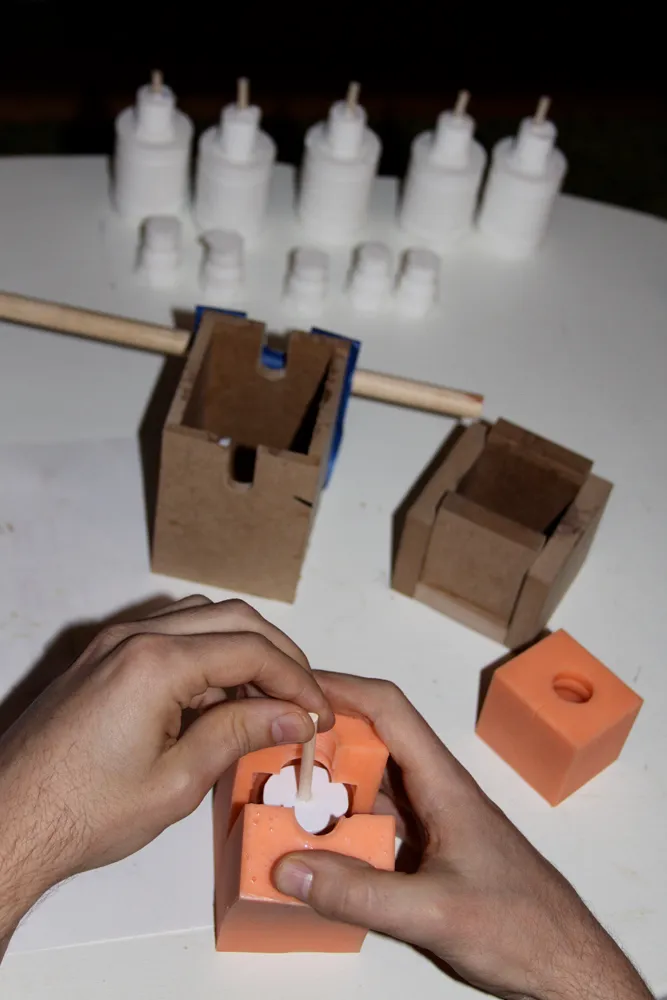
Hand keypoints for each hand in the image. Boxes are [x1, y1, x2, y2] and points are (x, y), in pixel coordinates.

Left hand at [0, 596, 331, 953]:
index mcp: (156, 663)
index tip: (318, 713)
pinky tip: (218, 700)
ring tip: (266, 700)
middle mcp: (135, 637)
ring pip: (203, 618)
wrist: (10, 822)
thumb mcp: (177, 782)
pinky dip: (208, 655)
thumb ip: (239, 735)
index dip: (296, 680)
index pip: (251, 650)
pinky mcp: (104, 658)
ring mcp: (115, 643)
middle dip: (278, 656)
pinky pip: (172, 635)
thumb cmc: (82, 811)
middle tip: (304, 699)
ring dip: (243, 649)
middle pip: (233, 618)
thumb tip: (293, 716)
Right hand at [274, 674, 651, 999]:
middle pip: (372, 742)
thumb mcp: (434, 912)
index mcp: (443, 783)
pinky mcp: (426, 852)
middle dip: (322, 738)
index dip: (341, 688)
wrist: (564, 964)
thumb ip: (361, 894)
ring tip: (277, 792)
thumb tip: (289, 867)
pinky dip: (341, 825)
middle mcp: (434, 791)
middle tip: (267, 745)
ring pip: (371, 784)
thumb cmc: (519, 926)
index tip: (292, 687)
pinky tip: (312, 845)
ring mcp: (430, 822)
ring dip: (328, 784)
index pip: (389, 709)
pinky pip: (375, 823)